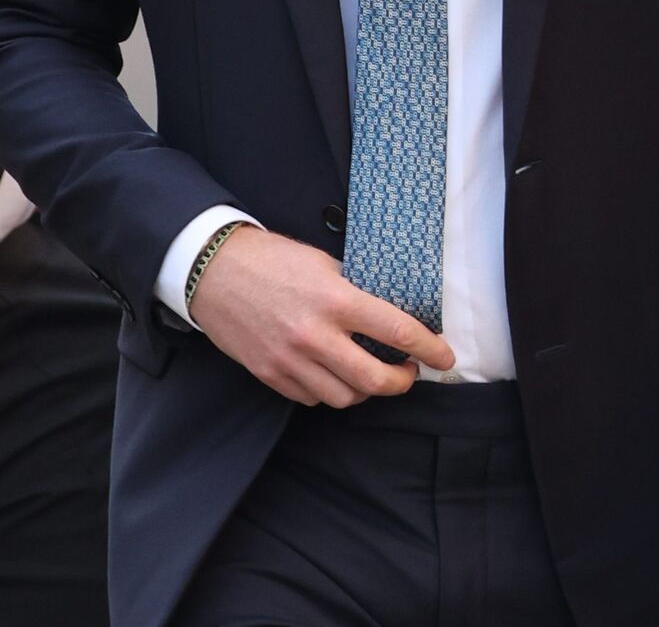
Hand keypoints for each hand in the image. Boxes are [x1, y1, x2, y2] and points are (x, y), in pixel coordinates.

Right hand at [187, 226, 455, 406]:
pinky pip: (313, 399)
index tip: (445, 357)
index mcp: (337, 300)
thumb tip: (390, 311)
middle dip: (402, 382)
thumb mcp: (324, 264)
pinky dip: (331, 391)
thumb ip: (355, 291)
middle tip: (409, 373)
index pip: (399, 333)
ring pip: (345, 398)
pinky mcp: (270, 375)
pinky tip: (334, 374)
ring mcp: (291, 360)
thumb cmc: (272, 260)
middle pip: (375, 381)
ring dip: (366, 391)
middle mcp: (316, 335)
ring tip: (371, 374)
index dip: (430, 349)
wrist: (213, 271)